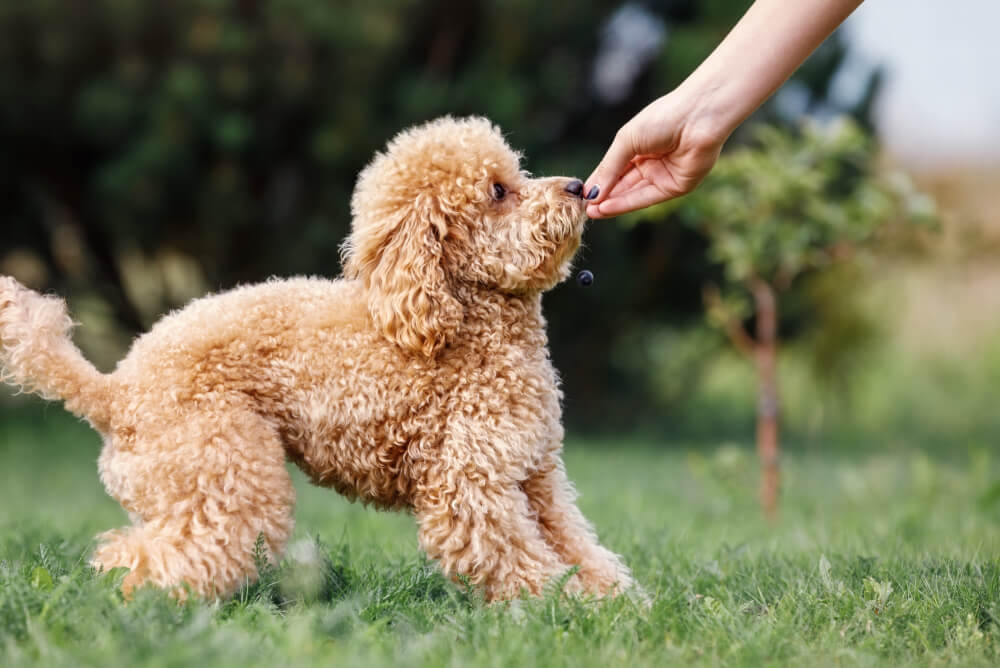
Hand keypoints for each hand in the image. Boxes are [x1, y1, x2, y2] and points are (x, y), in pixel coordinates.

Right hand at [585, 92, 725, 217]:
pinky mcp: (676, 187)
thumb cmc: (662, 119)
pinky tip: (607, 208)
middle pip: (622, 185)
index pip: (614, 169)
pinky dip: (626, 204)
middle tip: (583, 208)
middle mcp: (651, 163)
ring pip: (633, 194)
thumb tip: (591, 192)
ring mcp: (663, 176)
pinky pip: (647, 198)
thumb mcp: (627, 141)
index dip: (598, 183)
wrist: (698, 116)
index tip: (581, 196)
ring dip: (612, 204)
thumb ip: (609, 168)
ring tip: (591, 211)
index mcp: (639, 146)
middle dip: (603, 197)